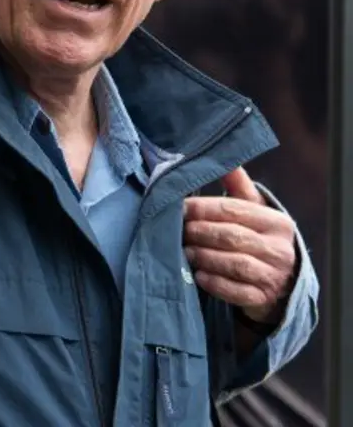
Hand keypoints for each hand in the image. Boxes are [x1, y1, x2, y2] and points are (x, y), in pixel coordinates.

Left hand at [183, 167, 297, 324]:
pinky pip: (236, 292)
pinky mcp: (262, 298)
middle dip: (200, 232)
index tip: (180, 208)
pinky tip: (199, 276)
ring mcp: (274, 276)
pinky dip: (215, 283)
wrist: (279, 283)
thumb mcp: (253, 212)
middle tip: (179, 231)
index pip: (234, 210)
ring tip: (186, 252)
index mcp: (277, 222)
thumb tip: (227, 160)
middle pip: (232, 237)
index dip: (202, 208)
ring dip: (205, 257)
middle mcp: (280, 249)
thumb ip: (238, 187)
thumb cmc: (257, 239)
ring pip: (234, 264)